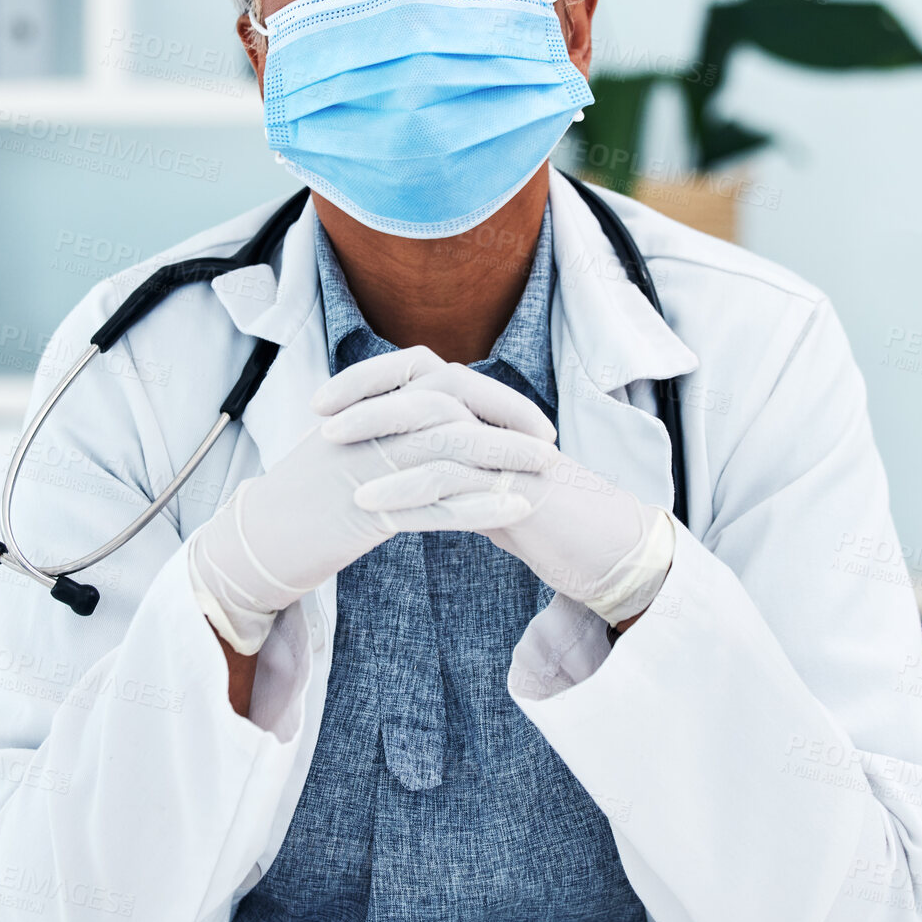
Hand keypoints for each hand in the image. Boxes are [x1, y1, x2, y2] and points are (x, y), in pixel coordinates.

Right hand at [189, 347, 554, 653]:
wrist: (255, 544)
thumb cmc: (302, 501)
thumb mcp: (344, 447)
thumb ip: (387, 426)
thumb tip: (441, 420)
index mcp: (362, 405)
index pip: (435, 375)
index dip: (488, 392)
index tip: (527, 414)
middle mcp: (366, 425)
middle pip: (450, 405)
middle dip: (507, 418)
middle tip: (549, 440)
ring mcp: (365, 465)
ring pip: (449, 450)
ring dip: (504, 458)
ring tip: (546, 469)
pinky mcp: (366, 510)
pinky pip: (435, 504)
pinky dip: (481, 505)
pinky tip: (516, 509)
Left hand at [323, 364, 675, 626]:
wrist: (602, 549)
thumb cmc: (539, 517)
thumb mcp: (483, 480)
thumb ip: (448, 461)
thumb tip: (396, 456)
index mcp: (485, 411)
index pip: (421, 371)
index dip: (371, 379)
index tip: (323, 400)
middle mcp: (496, 419)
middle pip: (425, 386)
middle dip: (367, 398)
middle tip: (319, 418)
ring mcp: (509, 449)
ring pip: (436, 426)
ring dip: (381, 439)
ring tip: (334, 455)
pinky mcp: (516, 486)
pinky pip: (453, 480)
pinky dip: (407, 488)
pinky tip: (371, 504)